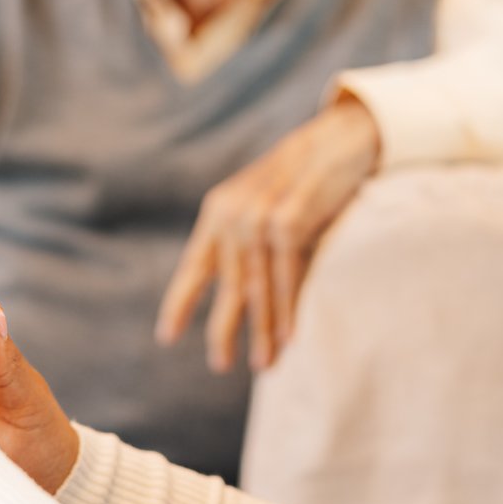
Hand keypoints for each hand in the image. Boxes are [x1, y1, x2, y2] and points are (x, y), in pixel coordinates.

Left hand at [157, 94, 380, 371]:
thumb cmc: (301, 178)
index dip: (179, 302)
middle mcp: (232, 213)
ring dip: (262, 330)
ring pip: (257, 287)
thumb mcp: (261, 202)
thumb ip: (244, 237)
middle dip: (224, 329)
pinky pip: (286, 276)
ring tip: (264, 364)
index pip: (194, 265)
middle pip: (227, 285)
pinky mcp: (289, 220)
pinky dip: (288, 308)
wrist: (336, 139)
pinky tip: (290, 335)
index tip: (166, 337)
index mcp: (219, 210)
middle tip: (221, 364)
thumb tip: (237, 292)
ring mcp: (259, 216)